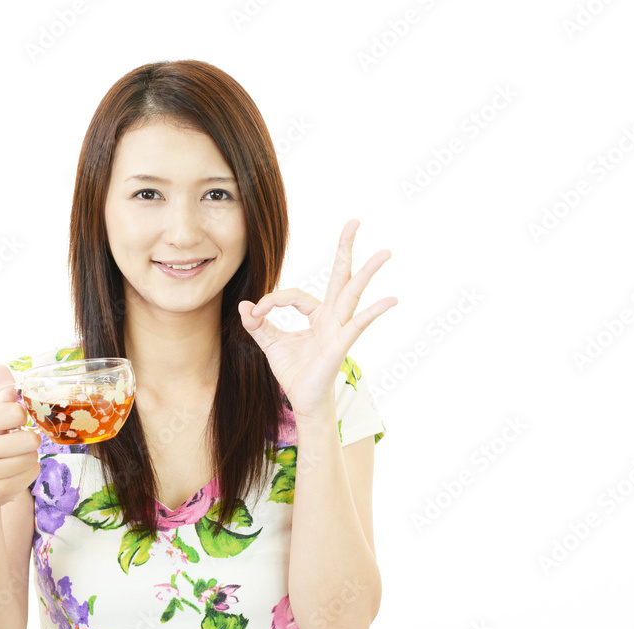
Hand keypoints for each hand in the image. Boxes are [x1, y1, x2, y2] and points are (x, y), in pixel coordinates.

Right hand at [0, 365, 41, 509]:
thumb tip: (1, 367)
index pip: (15, 412)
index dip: (21, 417)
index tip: (13, 422)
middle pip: (30, 440)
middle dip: (30, 440)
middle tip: (19, 442)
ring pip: (32, 459)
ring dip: (30, 457)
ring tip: (15, 457)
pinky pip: (31, 475)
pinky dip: (29, 472)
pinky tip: (15, 472)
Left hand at [238, 219, 396, 416]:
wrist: (302, 401)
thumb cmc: (294, 372)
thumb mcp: (270, 343)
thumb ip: (258, 323)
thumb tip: (244, 304)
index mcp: (316, 314)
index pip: (294, 295)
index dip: (272, 300)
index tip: (255, 312)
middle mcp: (332, 317)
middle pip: (340, 277)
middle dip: (345, 249)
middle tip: (354, 221)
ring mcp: (339, 329)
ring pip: (353, 295)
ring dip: (367, 272)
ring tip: (384, 252)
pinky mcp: (341, 345)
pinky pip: (358, 325)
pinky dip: (373, 312)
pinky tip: (390, 300)